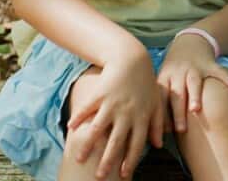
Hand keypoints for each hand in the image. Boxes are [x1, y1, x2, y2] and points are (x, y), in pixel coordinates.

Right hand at [65, 47, 163, 178]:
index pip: (136, 144)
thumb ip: (156, 124)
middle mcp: (127, 113)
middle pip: (116, 141)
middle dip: (108, 160)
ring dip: (89, 144)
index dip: (129, 160)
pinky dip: (78, 118)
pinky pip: (87, 108)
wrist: (132, 58)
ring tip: (79, 158)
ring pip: (99, 127)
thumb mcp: (155, 103)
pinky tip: (70, 129)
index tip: (122, 175)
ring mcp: (112, 103)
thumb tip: (158, 145)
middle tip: (99, 177)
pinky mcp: (99, 93)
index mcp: (141, 117)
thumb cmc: (145, 83)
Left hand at [157, 33, 227, 132]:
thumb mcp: (165, 80)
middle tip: (180, 129)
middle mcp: (178, 72)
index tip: (165, 133)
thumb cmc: (174, 69)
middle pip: (177, 94)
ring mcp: (194, 67)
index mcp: (165, 78)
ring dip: (194, 95)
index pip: (161, 99)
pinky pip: (217, 71)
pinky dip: (224, 77)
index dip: (162, 115)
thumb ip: (163, 102)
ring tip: (196, 109)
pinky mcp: (209, 64)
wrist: (189, 41)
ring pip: (193, 82)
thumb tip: (162, 131)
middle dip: (178, 112)